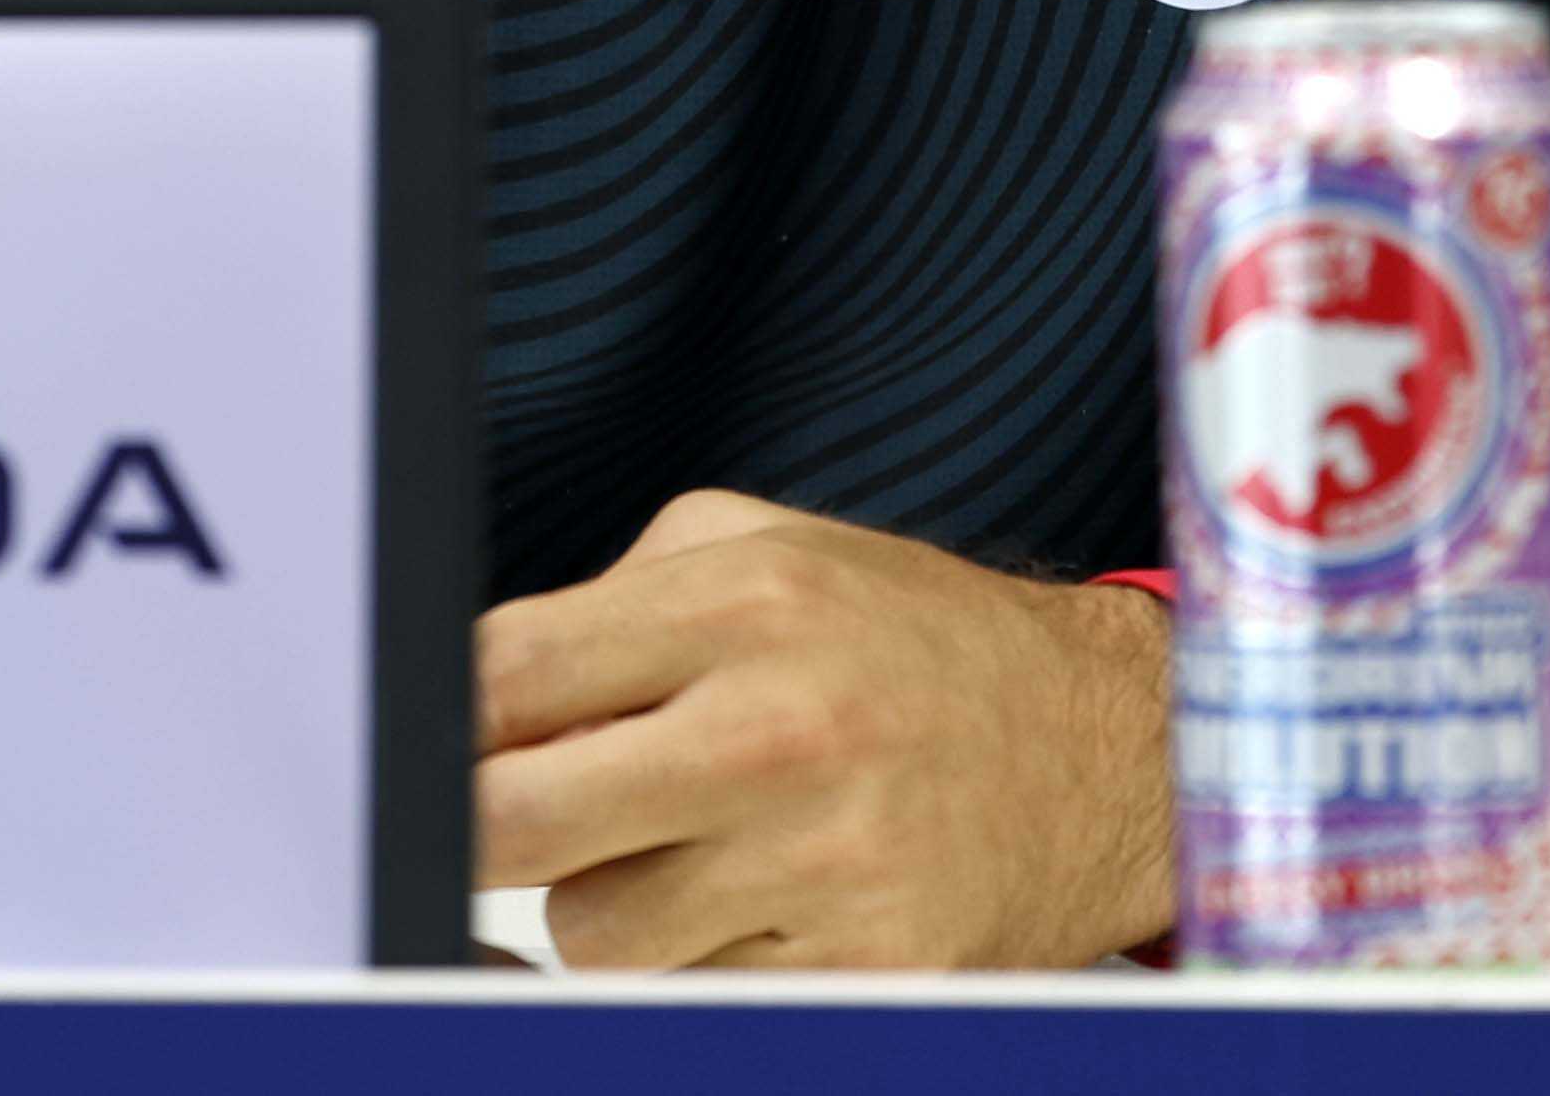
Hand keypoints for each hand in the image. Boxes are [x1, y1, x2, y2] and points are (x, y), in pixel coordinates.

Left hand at [474, 488, 1177, 968]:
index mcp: (748, 605)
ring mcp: (827, 867)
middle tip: (519, 820)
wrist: (1111, 750)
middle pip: (516, 823)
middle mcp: (784, 732)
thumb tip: (471, 697)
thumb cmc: (914, 644)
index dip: (442, 724)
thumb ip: (613, 606)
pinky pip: (695, 996)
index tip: (437, 747)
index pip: (506, 675)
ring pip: (596, 936)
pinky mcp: (867, 974)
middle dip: (490, 830)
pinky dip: (702, 964)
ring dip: (612, 907)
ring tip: (695, 849)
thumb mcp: (768, 553)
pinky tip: (763, 905)